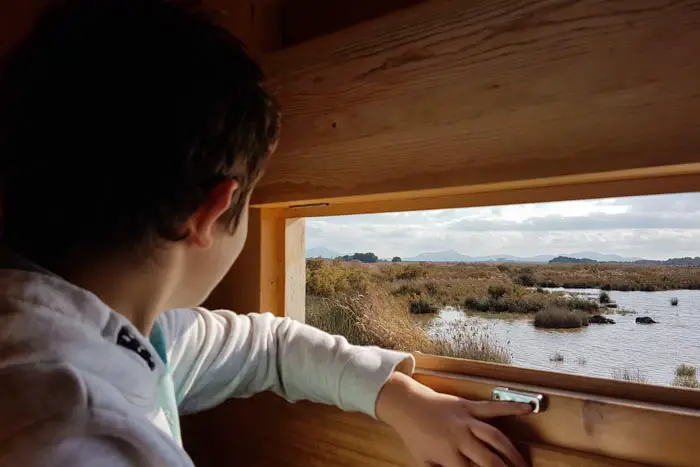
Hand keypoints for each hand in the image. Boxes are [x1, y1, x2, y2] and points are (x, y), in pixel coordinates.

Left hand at [376, 372, 530, 466]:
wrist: (406, 405)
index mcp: (448, 456)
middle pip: (490, 461)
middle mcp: (460, 439)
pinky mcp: (469, 406)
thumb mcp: (423, 462)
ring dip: (512, 452)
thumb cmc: (414, 434)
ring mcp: (466, 421)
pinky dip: (511, 407)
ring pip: (496, 438)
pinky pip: (493, 407)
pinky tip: (527, 408)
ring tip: (523, 464)